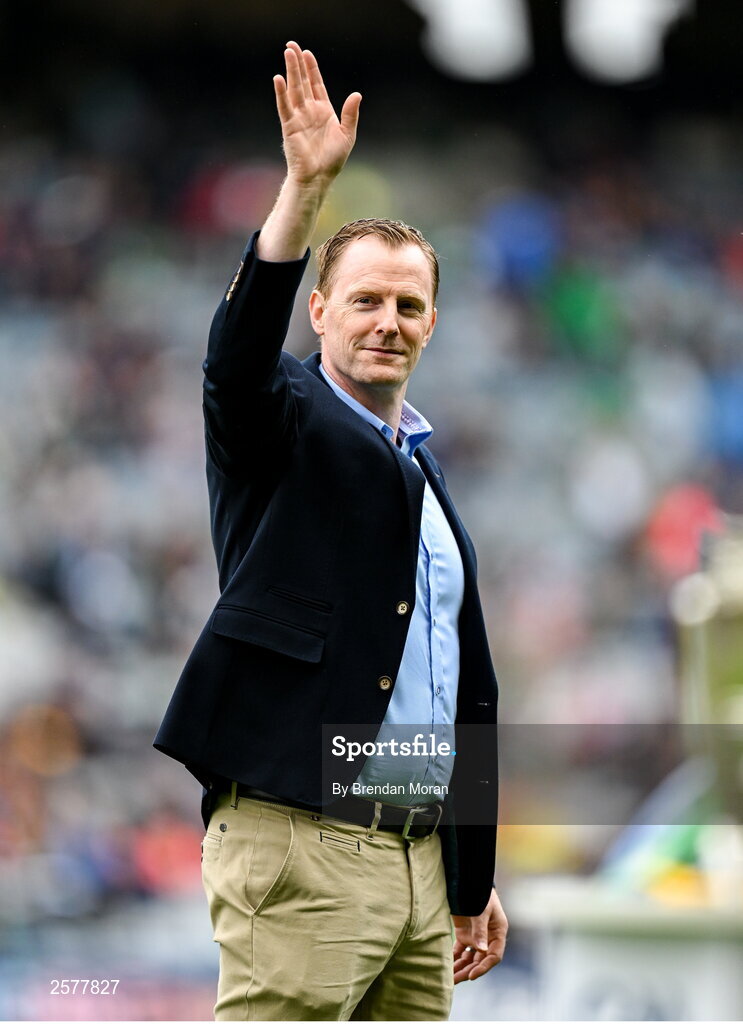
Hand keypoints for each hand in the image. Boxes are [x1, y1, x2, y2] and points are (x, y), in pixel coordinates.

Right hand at [274, 41, 361, 187]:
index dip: (311, 69)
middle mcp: (309, 111)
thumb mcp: (347, 135)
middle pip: (302, 82)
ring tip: (287, 53)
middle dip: (297, 64)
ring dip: (290, 71)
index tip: (307, 53)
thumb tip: (357, 94)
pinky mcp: (289, 126)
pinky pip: (284, 106)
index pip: (316, 84)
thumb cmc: (332, 160)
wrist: (318, 177)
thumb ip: (351, 114)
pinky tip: (279, 79)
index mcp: (323, 111)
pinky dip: (281, 93)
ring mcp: (298, 117)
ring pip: (293, 89)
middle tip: (291, 45)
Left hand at [451, 888, 507, 983]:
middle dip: (469, 971)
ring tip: (450, 978)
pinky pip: (460, 951)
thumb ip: (480, 929)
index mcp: (498, 932)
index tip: (472, 975)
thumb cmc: (480, 892)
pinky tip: (446, 966)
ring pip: (469, 958)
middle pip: (480, 960)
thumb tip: (481, 950)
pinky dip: (454, 958)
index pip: (494, 956)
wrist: (468, 879)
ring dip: (461, 967)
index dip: (484, 967)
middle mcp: (488, 937)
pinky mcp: (464, 934)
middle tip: (456, 981)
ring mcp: (476, 937)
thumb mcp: (482, 910)